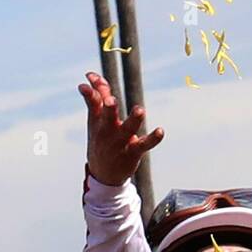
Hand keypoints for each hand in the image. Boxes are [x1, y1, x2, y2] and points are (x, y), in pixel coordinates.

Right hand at [78, 72, 163, 186]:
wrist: (104, 175)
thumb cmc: (100, 142)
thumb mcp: (95, 122)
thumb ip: (97, 99)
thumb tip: (92, 77)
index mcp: (97, 121)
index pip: (93, 102)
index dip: (93, 89)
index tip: (91, 75)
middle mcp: (107, 131)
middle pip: (107, 116)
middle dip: (108, 108)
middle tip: (110, 100)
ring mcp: (120, 142)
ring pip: (128, 129)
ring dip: (134, 120)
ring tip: (140, 110)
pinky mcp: (133, 152)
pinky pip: (144, 145)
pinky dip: (153, 138)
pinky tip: (160, 131)